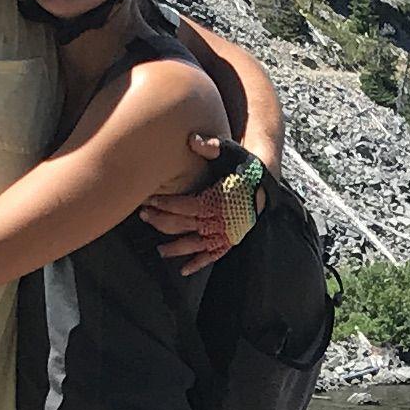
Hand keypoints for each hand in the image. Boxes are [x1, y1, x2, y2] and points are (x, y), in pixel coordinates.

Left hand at [139, 127, 242, 278]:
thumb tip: (192, 139)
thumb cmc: (244, 166)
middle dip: (162, 222)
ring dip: (176, 248)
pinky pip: (212, 256)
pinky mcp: (230, 240)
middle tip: (144, 216)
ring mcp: (225, 233)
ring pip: (195, 244)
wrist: (266, 183)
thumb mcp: (231, 152)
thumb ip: (212, 146)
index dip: (166, 204)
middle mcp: (220, 219)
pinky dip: (199, 264)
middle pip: (185, 225)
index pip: (185, 205)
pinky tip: (184, 270)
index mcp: (217, 199)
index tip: (149, 201)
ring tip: (159, 251)